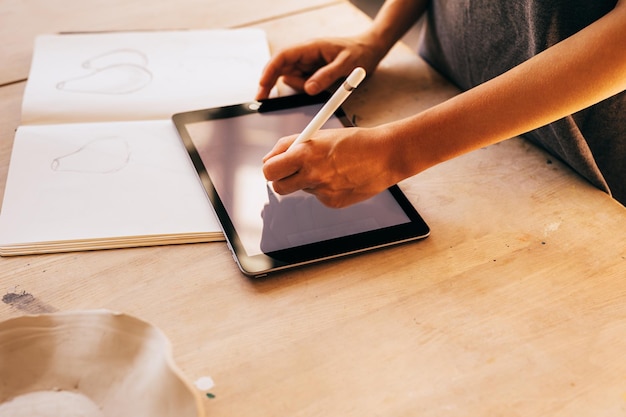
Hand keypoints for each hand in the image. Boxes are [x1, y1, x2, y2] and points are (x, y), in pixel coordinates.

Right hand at [255, 34, 383, 99]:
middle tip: (263, 100)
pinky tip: (322, 84)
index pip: (282, 57)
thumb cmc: (359, 53)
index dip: (268, 71)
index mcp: (310, 48)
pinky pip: (301, 83)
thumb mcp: (346, 66)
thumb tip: (308, 90)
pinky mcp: (311, 71)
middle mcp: (304, 54)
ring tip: (326, 82)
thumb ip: (326, 77)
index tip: (261, 87)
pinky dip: (305, 88)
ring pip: (290, 79)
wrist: (370, 50)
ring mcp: (306, 63)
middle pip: (279, 68)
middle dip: (270, 83)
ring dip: (299, 87)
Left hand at [262, 126, 398, 207]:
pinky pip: (319, 196)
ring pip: (302, 189)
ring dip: (307, 180)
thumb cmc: (354, 141)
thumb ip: (291, 146)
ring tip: (329, 167)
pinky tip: (341, 176)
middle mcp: (311, 174)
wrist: (385, 155)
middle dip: (281, 180)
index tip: (275, 166)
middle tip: (291, 172)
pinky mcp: (332, 202)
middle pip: (278, 187)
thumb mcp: (319, 134)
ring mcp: (322, 191)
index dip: (270, 168)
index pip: (270, 169)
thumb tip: (270, 159)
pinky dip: (325, 187)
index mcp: (305, 154)